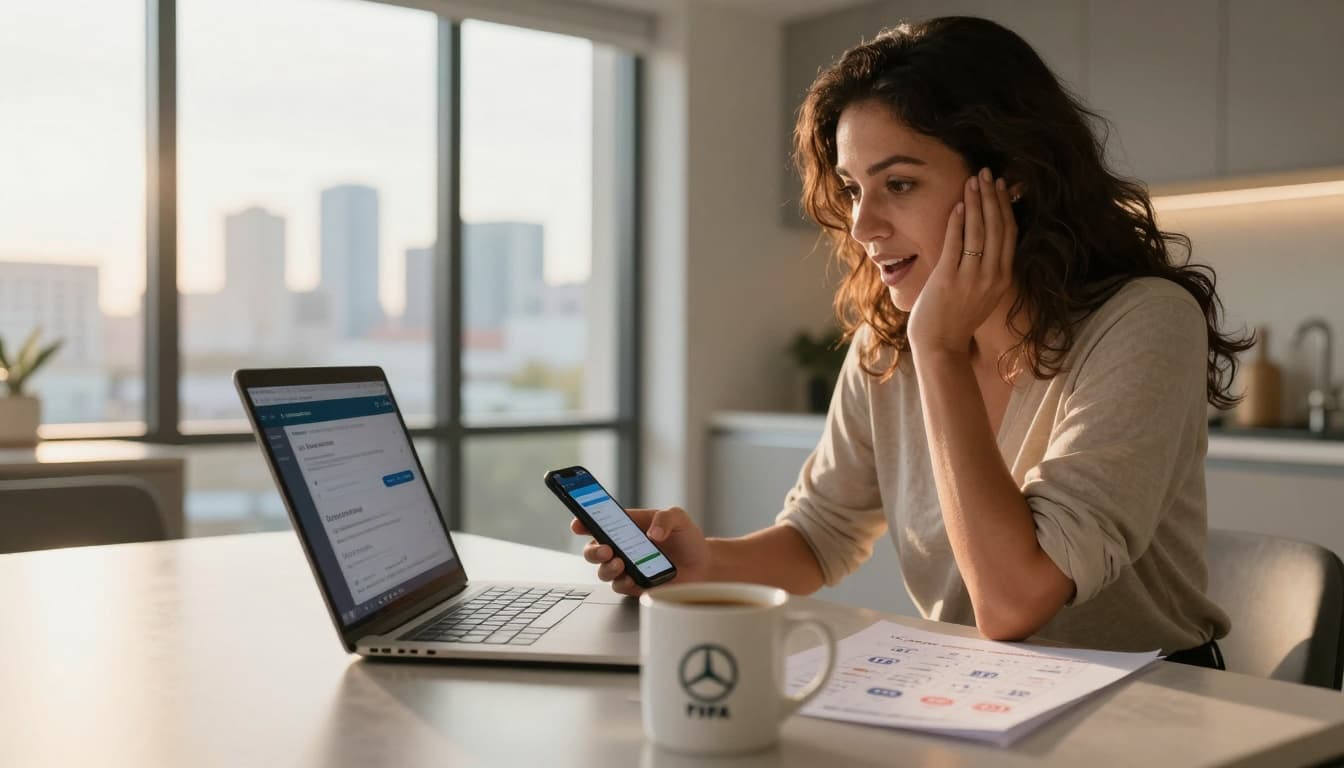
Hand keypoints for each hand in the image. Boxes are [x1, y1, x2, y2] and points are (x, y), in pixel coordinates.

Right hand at [570, 506, 710, 596]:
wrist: (704, 566)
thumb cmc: (687, 539)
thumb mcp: (679, 518)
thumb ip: (665, 518)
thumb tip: (652, 534)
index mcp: (628, 526)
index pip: (599, 522)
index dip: (584, 522)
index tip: (578, 524)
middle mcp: (623, 547)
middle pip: (594, 550)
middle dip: (593, 550)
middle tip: (605, 550)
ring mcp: (628, 567)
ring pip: (603, 571)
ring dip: (607, 568)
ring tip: (620, 564)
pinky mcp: (635, 585)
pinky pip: (621, 586)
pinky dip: (624, 582)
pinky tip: (634, 578)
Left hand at [906, 167, 1017, 356]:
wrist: (940, 347)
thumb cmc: (956, 319)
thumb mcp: (982, 293)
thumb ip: (987, 269)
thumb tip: (985, 241)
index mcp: (1003, 278)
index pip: (1010, 234)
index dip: (1006, 207)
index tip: (1001, 185)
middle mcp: (992, 277)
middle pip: (998, 227)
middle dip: (992, 196)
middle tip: (987, 173)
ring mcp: (971, 278)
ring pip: (979, 232)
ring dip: (976, 202)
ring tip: (973, 181)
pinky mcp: (949, 280)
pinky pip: (955, 244)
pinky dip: (957, 222)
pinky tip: (957, 204)